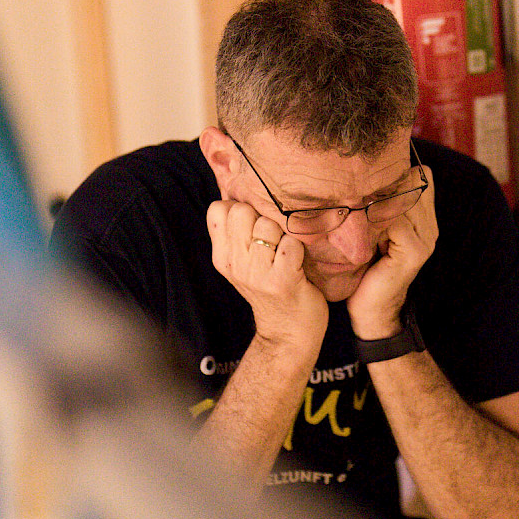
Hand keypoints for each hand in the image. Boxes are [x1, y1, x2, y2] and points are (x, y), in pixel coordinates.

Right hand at [207, 200, 327, 350]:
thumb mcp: (243, 261)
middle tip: (274, 240)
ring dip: (284, 234)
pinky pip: (291, 244)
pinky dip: (299, 249)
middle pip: (242, 210)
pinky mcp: (282, 280)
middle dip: (262, 217)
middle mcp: (235, 263)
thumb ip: (237, 229)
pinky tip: (298, 264)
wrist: (288, 332)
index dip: (240, 209)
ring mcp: (257, 273)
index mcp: (222, 256)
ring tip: (286, 254)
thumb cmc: (271, 287)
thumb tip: (235, 186)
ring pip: (268, 225)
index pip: (219, 208)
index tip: (254, 227)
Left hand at [346, 166, 436, 339]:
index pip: (417, 175)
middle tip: (354, 198)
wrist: (371, 310)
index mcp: (423, 217)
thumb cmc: (363, 268)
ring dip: (372, 204)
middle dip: (380, 187)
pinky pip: (394, 221)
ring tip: (354, 217)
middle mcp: (429, 225)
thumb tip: (354, 173)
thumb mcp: (369, 229)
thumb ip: (375, 204)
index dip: (391, 176)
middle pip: (409, 183)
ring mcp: (426, 238)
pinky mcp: (416, 252)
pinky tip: (359, 233)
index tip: (362, 184)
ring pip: (400, 200)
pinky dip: (372, 222)